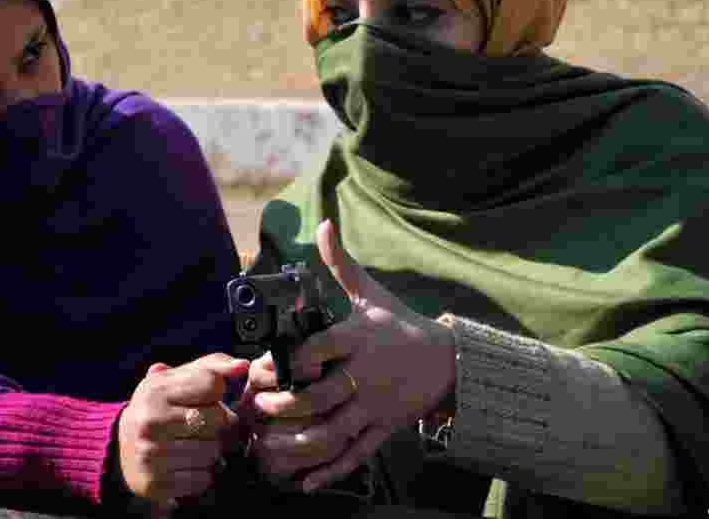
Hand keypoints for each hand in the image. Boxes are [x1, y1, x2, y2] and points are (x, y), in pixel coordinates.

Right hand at [118, 353, 249, 510]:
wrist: (119, 448)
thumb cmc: (158, 408)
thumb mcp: (175, 379)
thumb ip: (210, 366)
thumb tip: (243, 365)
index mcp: (155, 390)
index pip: (212, 384)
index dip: (216, 393)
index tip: (205, 399)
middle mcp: (150, 421)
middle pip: (218, 419)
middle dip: (218, 423)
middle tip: (204, 426)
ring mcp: (151, 454)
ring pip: (213, 451)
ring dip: (212, 450)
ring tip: (194, 445)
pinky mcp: (156, 483)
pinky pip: (203, 478)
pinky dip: (202, 473)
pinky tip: (187, 464)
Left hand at [249, 220, 455, 492]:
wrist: (448, 360)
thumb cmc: (399, 324)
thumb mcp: (370, 293)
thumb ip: (340, 264)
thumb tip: (323, 224)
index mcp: (359, 338)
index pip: (322, 349)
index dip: (295, 359)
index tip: (274, 366)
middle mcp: (366, 374)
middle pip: (323, 396)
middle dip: (286, 406)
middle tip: (260, 409)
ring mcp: (376, 405)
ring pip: (335, 431)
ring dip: (300, 442)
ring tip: (271, 445)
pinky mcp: (384, 429)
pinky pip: (356, 455)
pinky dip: (330, 471)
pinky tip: (305, 483)